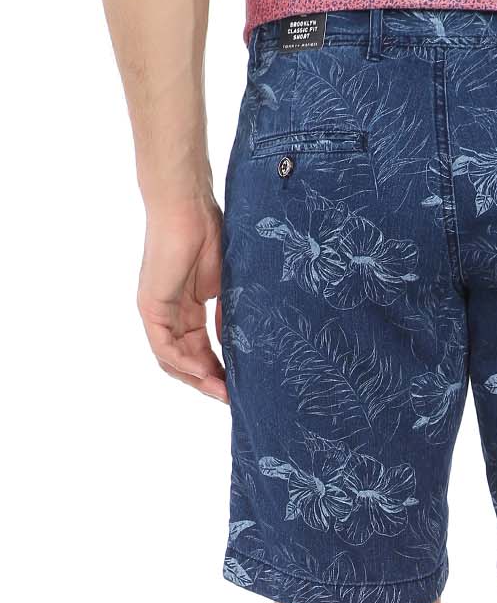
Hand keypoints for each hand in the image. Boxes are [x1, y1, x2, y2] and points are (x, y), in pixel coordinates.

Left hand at [137, 198, 227, 402]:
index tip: (241, 387)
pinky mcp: (150, 306)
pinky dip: (184, 363)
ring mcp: (157, 312)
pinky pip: (163, 346)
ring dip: (197, 380)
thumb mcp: (227, 286)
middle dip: (209, 383)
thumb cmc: (210, 233)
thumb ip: (228, 317)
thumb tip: (237, 347)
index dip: (219, 372)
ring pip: (172, 360)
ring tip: (222, 392)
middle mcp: (169, 315)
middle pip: (186, 362)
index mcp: (187, 310)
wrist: (188, 204)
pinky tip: (205, 372)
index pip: (200, 352)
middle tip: (233, 398)